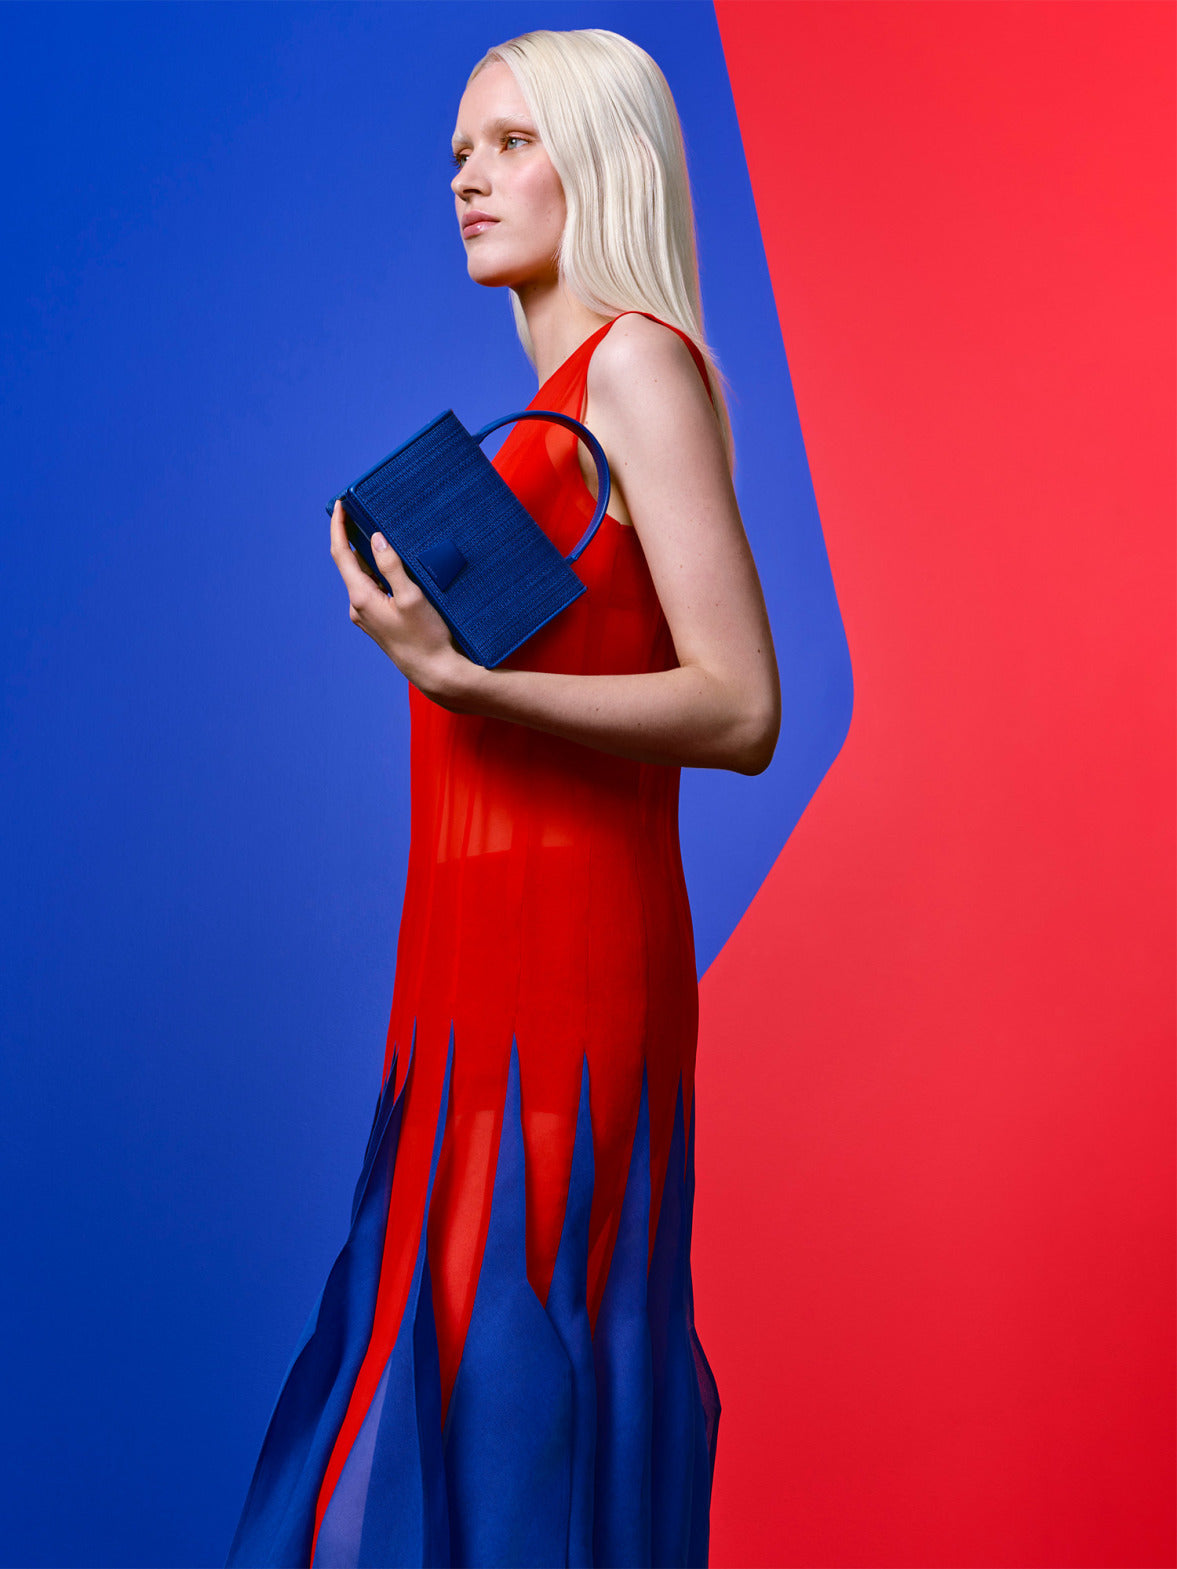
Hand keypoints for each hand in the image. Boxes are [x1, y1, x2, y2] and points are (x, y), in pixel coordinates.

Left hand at [329, 500, 470, 701]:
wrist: (435, 672)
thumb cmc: (426, 637)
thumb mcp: (411, 597)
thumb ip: (391, 566)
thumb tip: (376, 539)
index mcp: (361, 598)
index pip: (341, 554)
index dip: (338, 527)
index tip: (341, 505)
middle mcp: (358, 607)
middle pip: (350, 564)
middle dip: (354, 537)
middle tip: (361, 511)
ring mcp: (367, 616)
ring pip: (362, 577)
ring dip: (367, 555)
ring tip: (379, 532)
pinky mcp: (378, 622)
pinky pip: (372, 589)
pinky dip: (377, 572)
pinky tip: (391, 565)